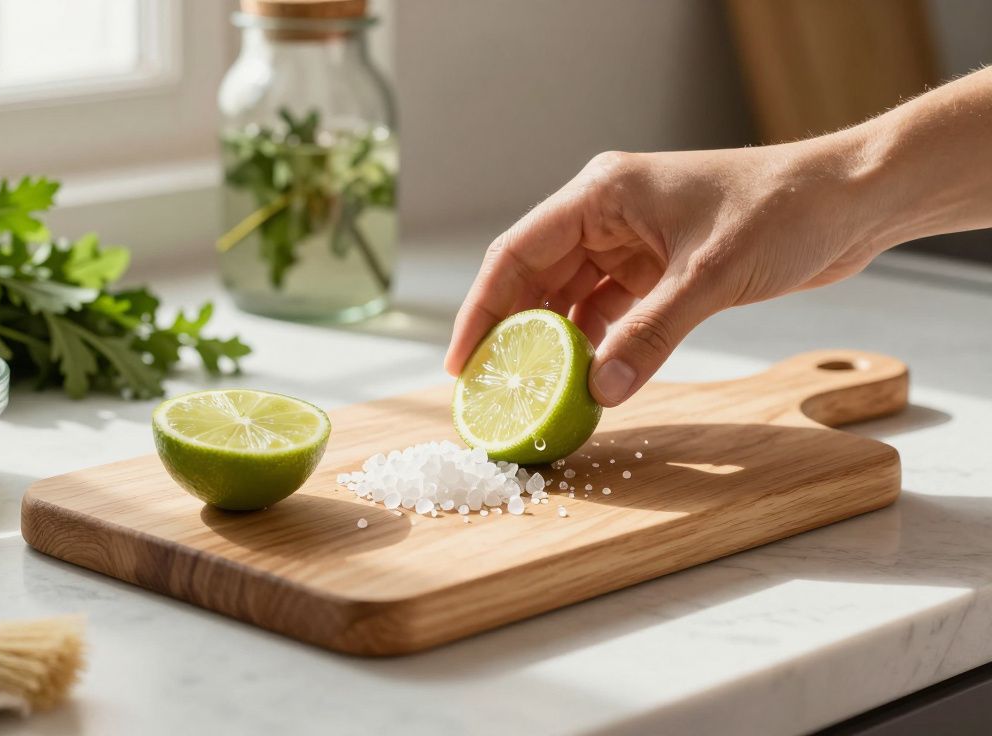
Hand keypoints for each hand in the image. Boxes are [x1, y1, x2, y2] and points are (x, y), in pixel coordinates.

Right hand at [445, 141, 890, 406]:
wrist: (851, 200)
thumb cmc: (783, 210)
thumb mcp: (709, 276)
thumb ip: (651, 335)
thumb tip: (602, 390)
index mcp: (602, 194)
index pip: (518, 253)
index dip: (482, 308)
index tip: (462, 359)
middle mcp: (607, 215)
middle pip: (536, 279)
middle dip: (513, 332)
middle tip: (492, 388)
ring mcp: (633, 243)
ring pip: (572, 299)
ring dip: (557, 344)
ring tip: (536, 392)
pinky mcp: (660, 268)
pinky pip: (610, 311)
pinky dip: (598, 345)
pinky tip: (589, 378)